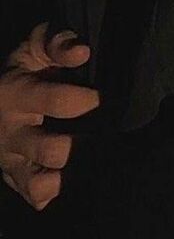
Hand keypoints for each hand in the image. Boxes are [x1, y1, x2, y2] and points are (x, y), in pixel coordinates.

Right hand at [0, 23, 98, 209]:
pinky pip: (37, 197)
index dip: (87, 100)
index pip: (56, 102)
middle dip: (83, 143)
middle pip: (52, 150)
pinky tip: (69, 172)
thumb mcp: (34, 45)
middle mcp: (9, 132)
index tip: (99, 98)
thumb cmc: (25, 68)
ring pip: (41, 182)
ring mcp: (9, 160)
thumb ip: (58, 41)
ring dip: (70, 173)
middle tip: (98, 133)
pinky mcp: (14, 179)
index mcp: (14, 94)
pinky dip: (57, 190)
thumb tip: (82, 52)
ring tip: (86, 157)